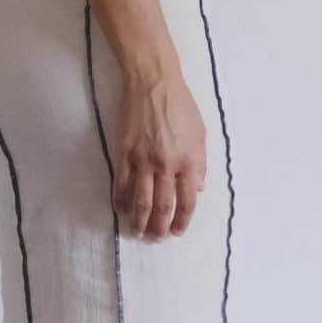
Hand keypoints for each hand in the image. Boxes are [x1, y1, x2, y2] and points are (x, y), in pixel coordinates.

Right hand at [112, 65, 207, 239]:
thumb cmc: (180, 105)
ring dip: (139, 222)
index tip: (178, 232)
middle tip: (156, 239)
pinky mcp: (123, 153)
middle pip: (163, 207)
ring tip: (137, 233)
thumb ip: (200, 163)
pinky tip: (121, 210)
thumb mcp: (201, 133)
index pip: (187, 201)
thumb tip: (199, 189)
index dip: (182, 221)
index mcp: (188, 160)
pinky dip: (120, 201)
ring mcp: (143, 160)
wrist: (153, 83)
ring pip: (140, 201)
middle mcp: (166, 164)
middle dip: (160, 229)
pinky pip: (120, 184)